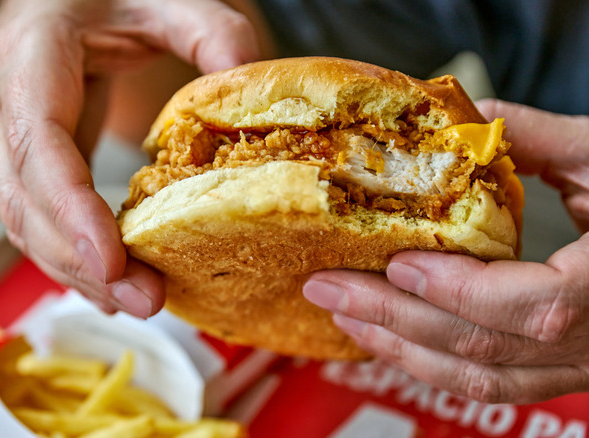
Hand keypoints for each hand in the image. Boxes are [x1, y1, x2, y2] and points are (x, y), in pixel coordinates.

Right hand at [0, 0, 258, 316]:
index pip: (38, 146)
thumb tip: (247, 74)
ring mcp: (9, 132)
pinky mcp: (29, 154)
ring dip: (74, 269)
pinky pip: (37, 214)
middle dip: (80, 260)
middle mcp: (4, 101)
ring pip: (24, 219)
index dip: (70, 211)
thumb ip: (206, 25)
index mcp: (29, 57)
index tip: (111, 262)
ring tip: (133, 301)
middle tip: (145, 299)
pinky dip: (68, 252)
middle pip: (26, 200)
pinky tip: (105, 279)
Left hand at [303, 99, 588, 402]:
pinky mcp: (570, 368)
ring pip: (485, 379)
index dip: (455, 288)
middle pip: (484, 348)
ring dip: (403, 349)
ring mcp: (585, 364)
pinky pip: (497, 385)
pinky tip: (392, 340)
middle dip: (394, 319)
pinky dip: (436, 365)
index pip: (530, 308)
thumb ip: (537, 138)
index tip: (394, 259)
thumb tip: (463, 116)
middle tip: (326, 286)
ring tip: (344, 315)